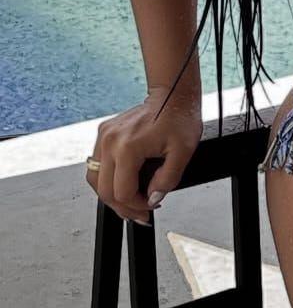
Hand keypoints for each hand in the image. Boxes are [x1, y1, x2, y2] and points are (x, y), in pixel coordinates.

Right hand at [85, 88, 202, 226]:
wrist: (172, 95)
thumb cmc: (179, 117)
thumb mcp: (183, 152)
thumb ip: (167, 180)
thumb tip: (152, 198)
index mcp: (127, 146)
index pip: (121, 192)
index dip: (137, 206)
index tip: (151, 207)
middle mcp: (110, 141)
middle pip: (104, 190)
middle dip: (123, 206)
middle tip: (140, 213)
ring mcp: (104, 135)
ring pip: (95, 179)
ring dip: (111, 194)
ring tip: (131, 201)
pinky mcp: (104, 133)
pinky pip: (98, 164)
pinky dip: (108, 178)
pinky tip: (124, 183)